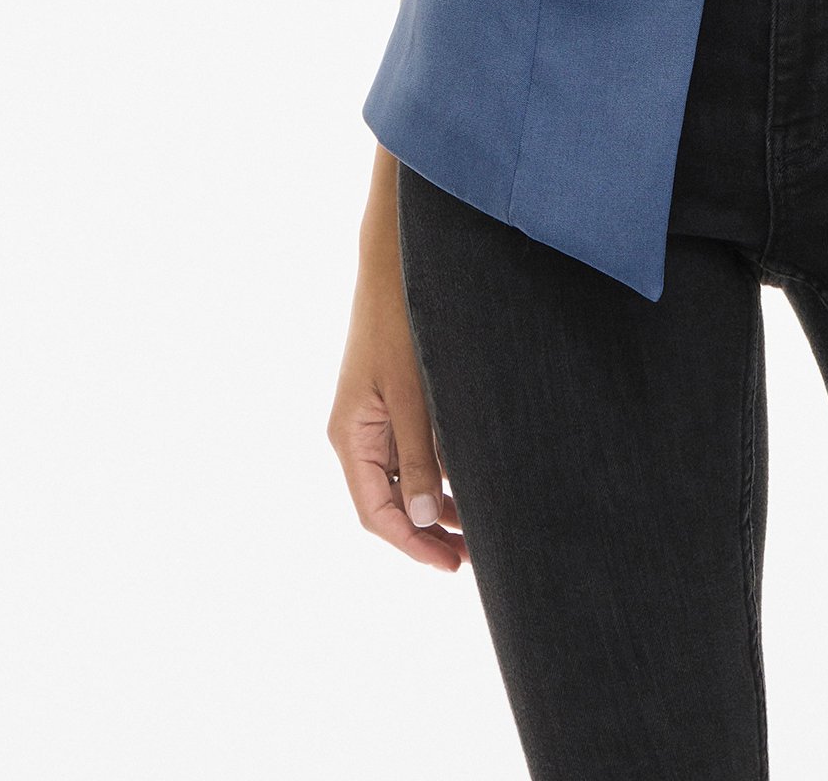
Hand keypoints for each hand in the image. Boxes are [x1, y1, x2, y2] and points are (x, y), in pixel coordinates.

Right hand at [328, 199, 464, 571]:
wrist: (395, 265)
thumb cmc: (399, 322)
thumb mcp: (414, 394)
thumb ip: (421, 457)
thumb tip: (426, 520)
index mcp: (351, 437)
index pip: (376, 512)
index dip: (412, 543)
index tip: (451, 562)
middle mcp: (358, 435)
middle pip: (388, 503)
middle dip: (426, 533)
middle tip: (471, 557)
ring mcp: (374, 420)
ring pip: (402, 481)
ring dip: (434, 507)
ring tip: (476, 532)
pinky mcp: (392, 403)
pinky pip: (410, 454)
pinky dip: (436, 475)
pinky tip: (467, 487)